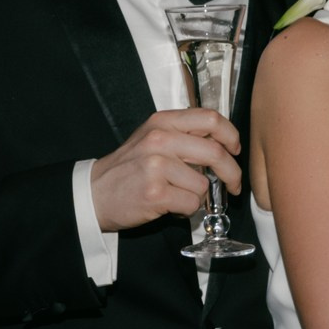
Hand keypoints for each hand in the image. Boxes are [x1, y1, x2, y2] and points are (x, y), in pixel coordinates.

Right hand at [89, 108, 241, 231]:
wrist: (95, 193)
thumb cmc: (128, 169)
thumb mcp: (152, 139)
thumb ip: (183, 136)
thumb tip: (222, 146)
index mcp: (162, 122)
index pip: (210, 118)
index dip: (230, 135)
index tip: (234, 149)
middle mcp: (160, 139)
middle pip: (215, 152)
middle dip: (232, 173)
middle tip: (233, 185)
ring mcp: (156, 166)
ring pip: (203, 184)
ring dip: (199, 196)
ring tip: (179, 195)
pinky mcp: (155, 193)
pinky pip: (191, 204)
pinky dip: (187, 210)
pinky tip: (170, 205)